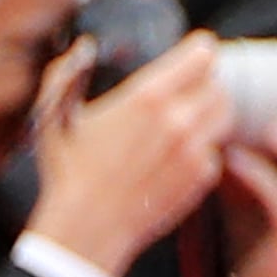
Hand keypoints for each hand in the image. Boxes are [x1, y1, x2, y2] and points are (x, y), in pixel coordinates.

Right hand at [27, 34, 234, 276]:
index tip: (192, 51)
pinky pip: (216, 150)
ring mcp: (196, 151)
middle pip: (218, 83)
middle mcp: (180, 120)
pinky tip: (174, 153)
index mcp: (146, 97)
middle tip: (184, 88)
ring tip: (184, 117)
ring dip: (209, 110)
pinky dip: (202, 146)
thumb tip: (84, 48)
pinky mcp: (202, 177)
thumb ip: (67, 73)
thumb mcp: (52, 115)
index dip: (198, 49)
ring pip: (224, 115)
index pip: (202, 55)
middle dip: (203, 82)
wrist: (87, 228)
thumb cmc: (66, 173)